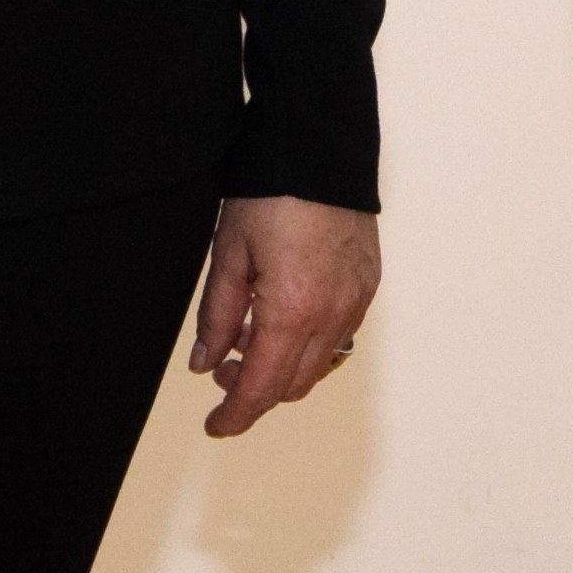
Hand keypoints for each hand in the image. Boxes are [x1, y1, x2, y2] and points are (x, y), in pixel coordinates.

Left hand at [189, 195, 379, 437]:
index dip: (235, 416)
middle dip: (255, 390)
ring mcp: (356, 301)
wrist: (321, 146)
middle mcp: (332, 315)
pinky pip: (340, 334)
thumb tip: (204, 365)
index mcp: (291, 311)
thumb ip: (216, 318)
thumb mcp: (228, 253)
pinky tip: (285, 315)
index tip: (215, 427)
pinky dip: (310, 342)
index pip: (261, 389)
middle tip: (223, 368)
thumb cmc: (270, 192)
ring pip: (319, 364)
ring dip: (284, 367)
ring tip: (251, 335)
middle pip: (292, 386)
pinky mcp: (368, 284)